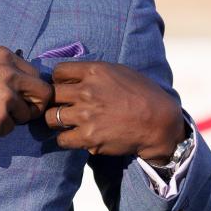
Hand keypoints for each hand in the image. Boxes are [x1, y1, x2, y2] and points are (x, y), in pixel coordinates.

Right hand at [0, 46, 54, 139]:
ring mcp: (5, 98)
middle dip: (34, 105)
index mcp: (4, 57)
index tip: (24, 97)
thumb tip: (21, 80)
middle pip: (43, 94)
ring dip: (10, 118)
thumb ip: (2, 67)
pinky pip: (7, 129)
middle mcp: (9, 75)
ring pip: (23, 115)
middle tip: (22, 112)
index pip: (35, 75)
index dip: (31, 89)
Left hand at [44, 61, 184, 161]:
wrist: (159, 123)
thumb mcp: (120, 71)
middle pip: (51, 94)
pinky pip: (62, 139)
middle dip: (54, 100)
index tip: (65, 87)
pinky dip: (66, 139)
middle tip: (62, 106)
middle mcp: (86, 91)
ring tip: (66, 123)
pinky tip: (75, 137)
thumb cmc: (143, 94)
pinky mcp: (89, 137)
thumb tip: (74, 76)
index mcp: (94, 72)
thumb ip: (94, 72)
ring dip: (56, 121)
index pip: (58, 72)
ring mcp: (86, 115)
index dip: (58, 81)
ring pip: (51, 118)